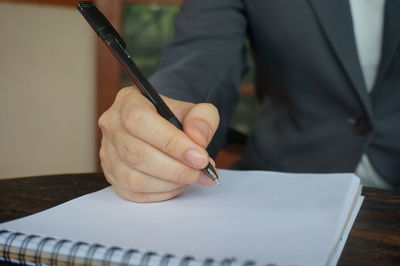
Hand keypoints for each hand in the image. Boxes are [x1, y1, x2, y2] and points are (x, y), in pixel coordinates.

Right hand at [98, 86, 219, 202]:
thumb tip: (198, 138)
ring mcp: (107, 152)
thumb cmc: (175, 119)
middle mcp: (112, 126)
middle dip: (176, 168)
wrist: (163, 130)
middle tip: (203, 172)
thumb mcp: (194, 110)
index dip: (171, 142)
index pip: (140, 121)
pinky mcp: (111, 175)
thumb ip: (203, 118)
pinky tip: (178, 183)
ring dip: (170, 183)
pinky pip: (134, 192)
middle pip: (136, 153)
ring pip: (134, 177)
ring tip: (193, 177)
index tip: (200, 157)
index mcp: (128, 101)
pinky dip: (162, 192)